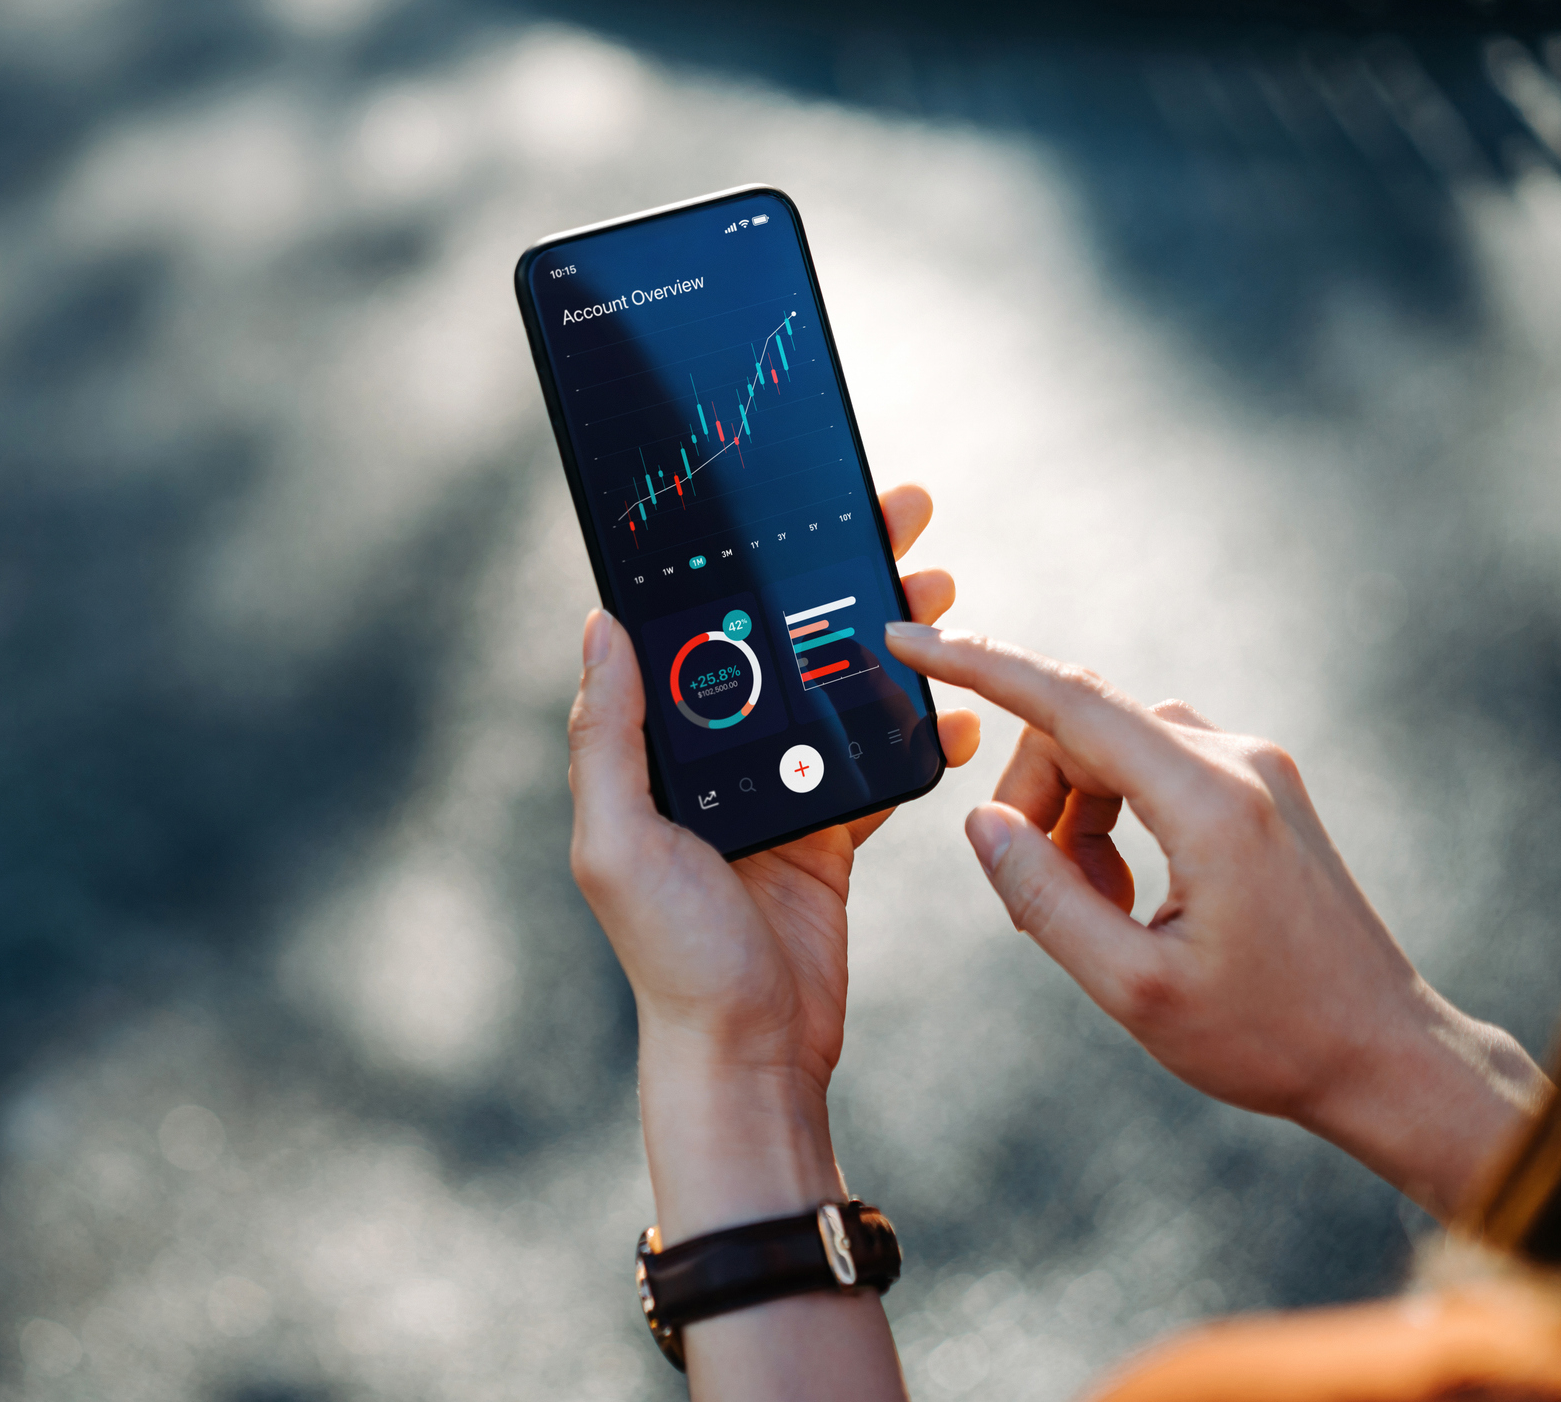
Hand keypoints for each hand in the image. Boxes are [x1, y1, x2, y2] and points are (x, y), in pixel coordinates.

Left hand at [568, 485, 978, 1238]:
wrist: (748, 1055)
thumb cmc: (672, 958)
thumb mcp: (619, 843)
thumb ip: (611, 736)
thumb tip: (601, 624)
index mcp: (656, 749)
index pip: (699, 629)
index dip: (744, 563)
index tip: (793, 506)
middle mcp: (713, 759)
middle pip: (779, 642)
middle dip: (839, 578)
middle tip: (897, 519)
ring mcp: (776, 791)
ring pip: (837, 688)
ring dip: (887, 638)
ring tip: (941, 587)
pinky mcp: (829, 831)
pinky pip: (878, 763)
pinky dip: (918, 733)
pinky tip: (958, 710)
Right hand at [885, 624, 1549, 1215]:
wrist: (1387, 1055)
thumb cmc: (1271, 1036)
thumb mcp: (1133, 987)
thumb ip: (1043, 897)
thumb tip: (982, 823)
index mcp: (1209, 801)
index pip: (1068, 700)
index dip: (978, 665)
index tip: (909, 638)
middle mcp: (1236, 761)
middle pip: (1081, 730)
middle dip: (1033, 801)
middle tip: (1032, 902)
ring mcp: (1254, 769)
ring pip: (1110, 750)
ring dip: (1073, 820)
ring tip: (1095, 913)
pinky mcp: (1257, 791)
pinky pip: (1149, 771)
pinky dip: (1111, 823)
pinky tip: (1127, 900)